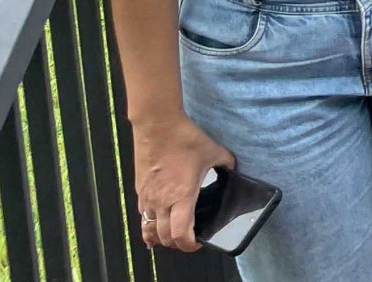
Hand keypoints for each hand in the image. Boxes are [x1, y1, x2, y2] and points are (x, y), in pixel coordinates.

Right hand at [132, 115, 234, 252]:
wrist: (157, 125)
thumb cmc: (184, 138)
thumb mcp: (215, 152)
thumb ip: (226, 164)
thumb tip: (232, 169)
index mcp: (181, 196)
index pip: (180, 234)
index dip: (189, 245)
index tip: (198, 243)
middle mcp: (161, 201)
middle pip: (164, 238)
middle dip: (177, 244)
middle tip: (189, 239)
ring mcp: (147, 197)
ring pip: (149, 229)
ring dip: (160, 236)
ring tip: (172, 233)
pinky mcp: (139, 189)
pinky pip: (142, 215)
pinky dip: (149, 223)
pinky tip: (157, 220)